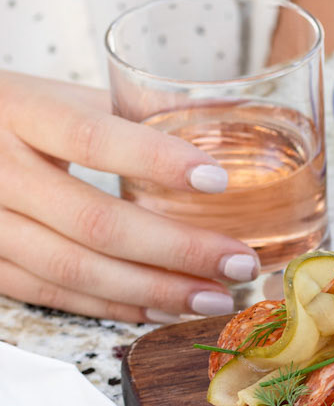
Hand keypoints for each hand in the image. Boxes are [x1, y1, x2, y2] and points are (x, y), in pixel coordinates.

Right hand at [0, 72, 259, 323]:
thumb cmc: (11, 116)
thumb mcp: (54, 96)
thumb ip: (126, 113)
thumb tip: (227, 124)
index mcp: (19, 110)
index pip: (89, 137)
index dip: (153, 160)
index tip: (217, 179)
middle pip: (93, 220)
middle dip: (176, 249)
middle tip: (237, 262)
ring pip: (75, 269)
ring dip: (154, 290)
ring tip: (213, 297)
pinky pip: (55, 294)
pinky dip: (115, 305)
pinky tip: (163, 309)